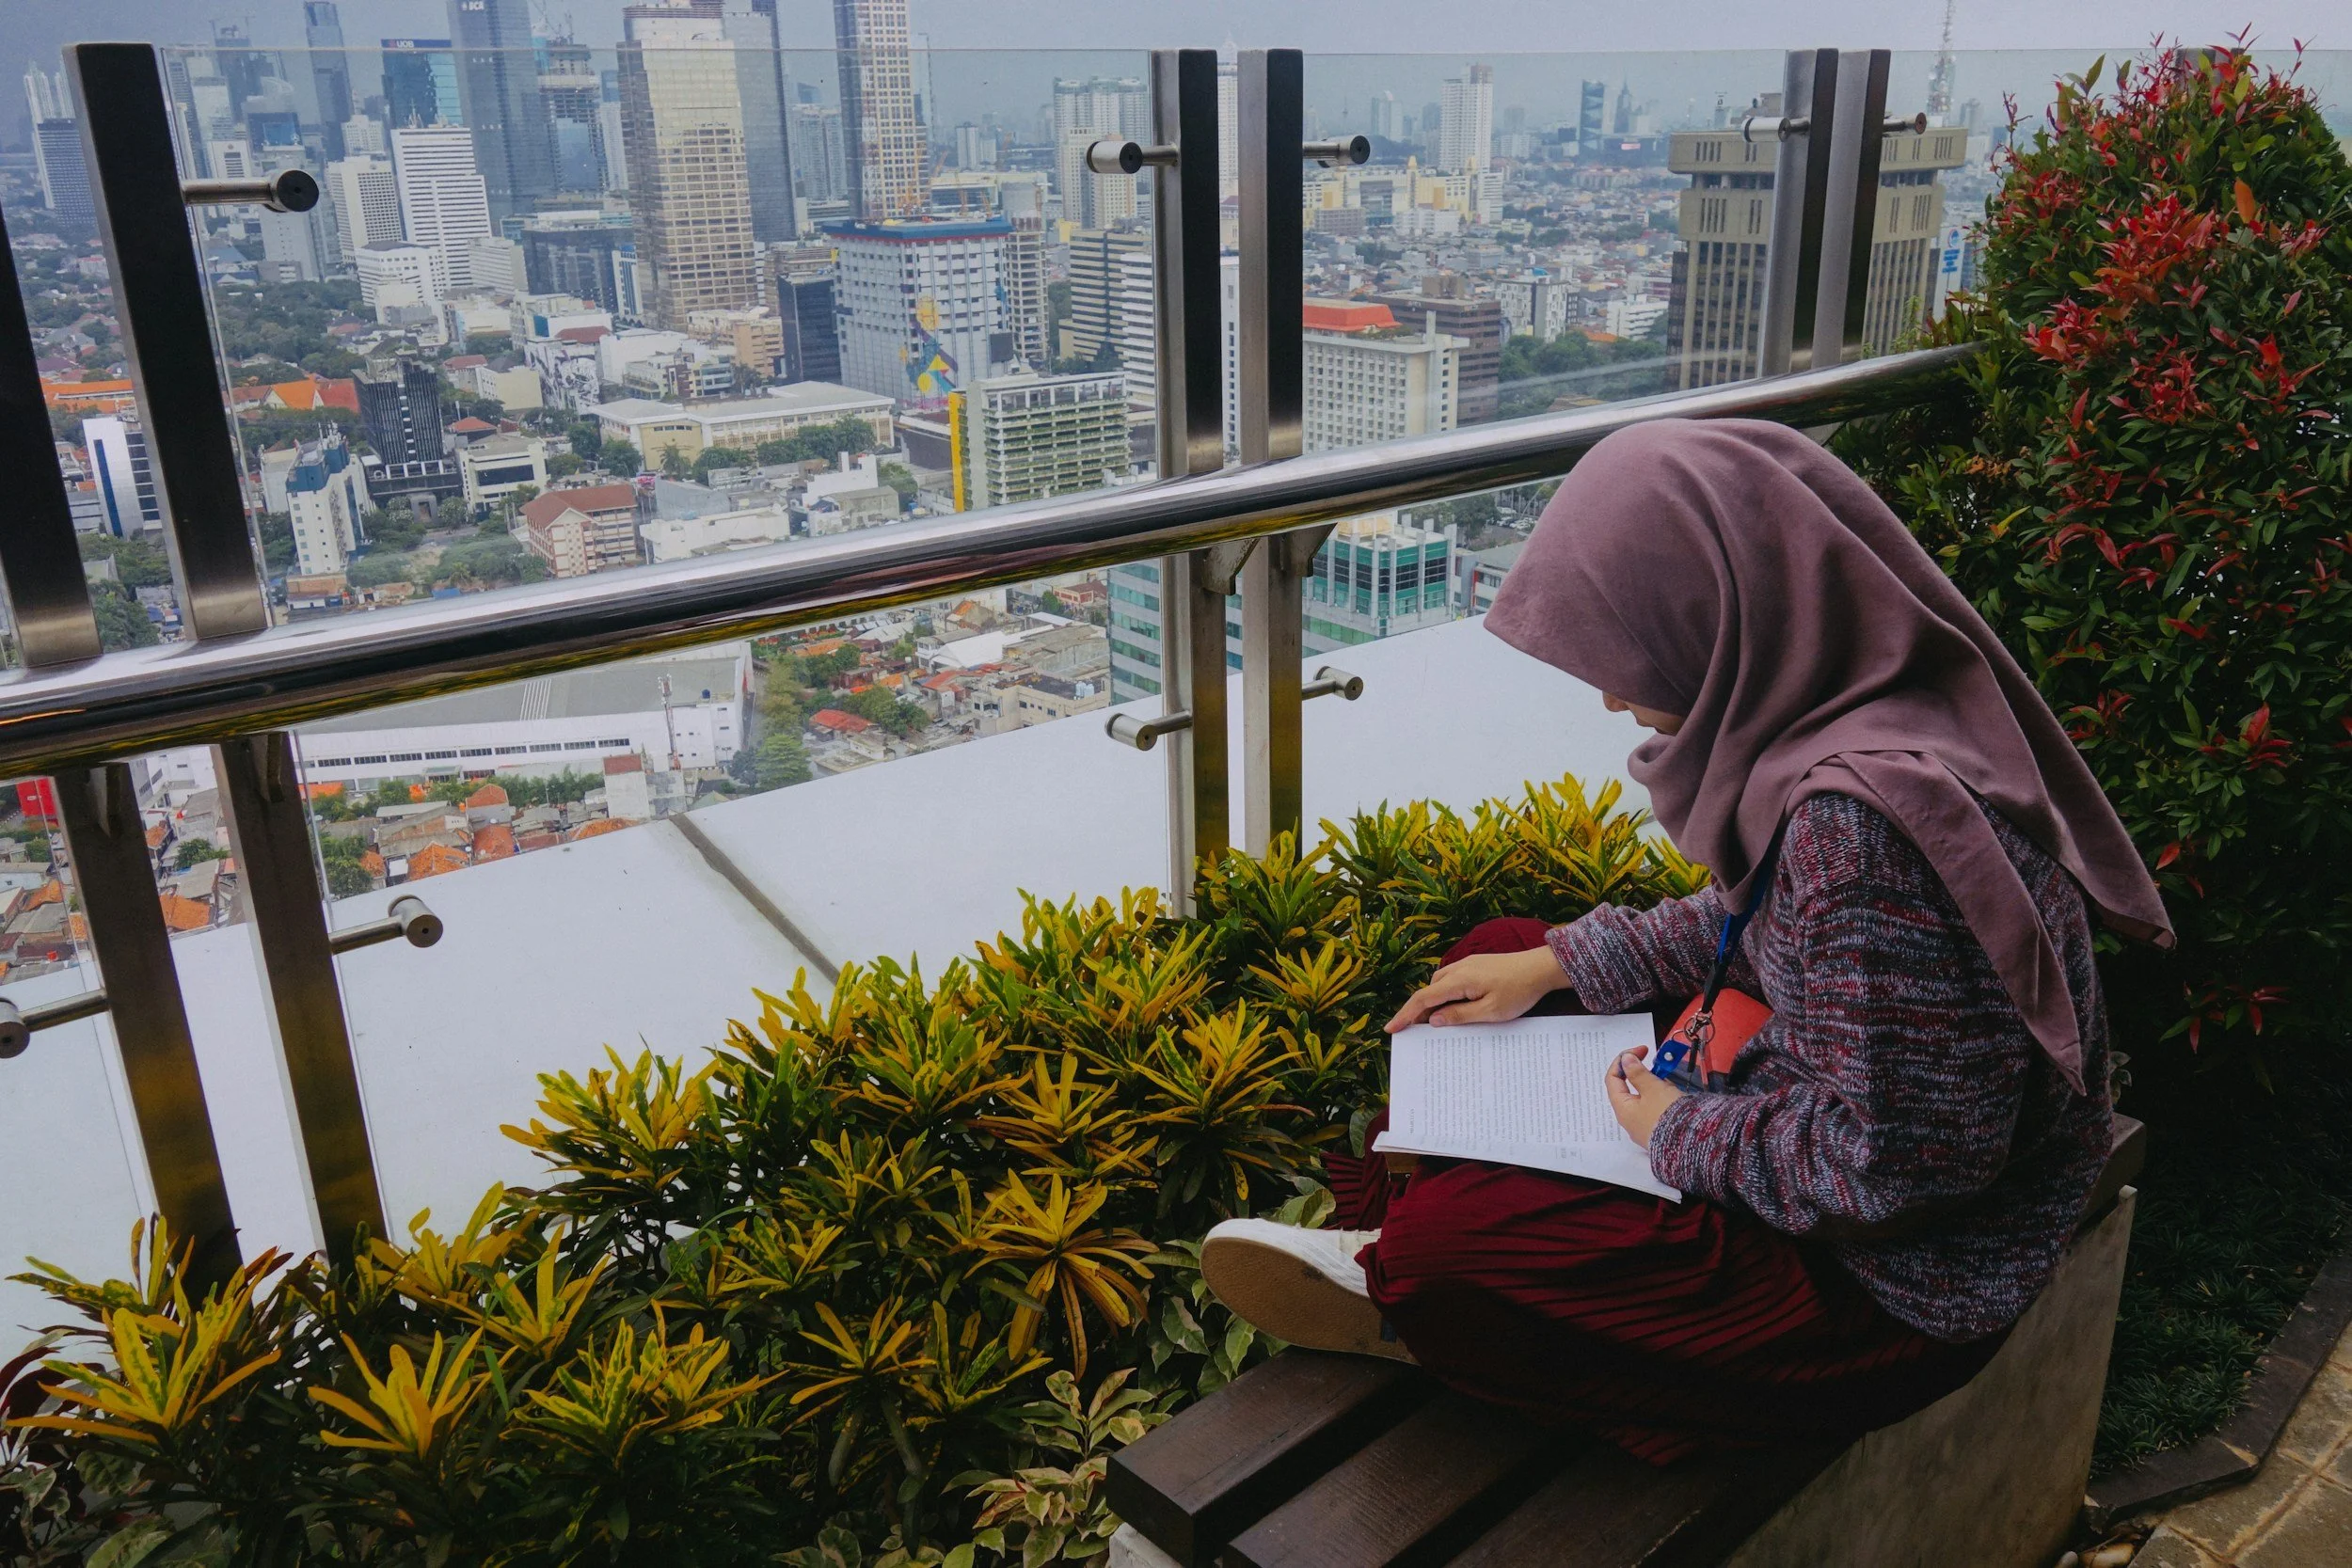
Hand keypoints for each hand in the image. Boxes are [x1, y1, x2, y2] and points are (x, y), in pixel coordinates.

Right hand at [1385, 947, 1567, 1031]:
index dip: (1405, 1015)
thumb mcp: (1490, 1011)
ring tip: (1432, 1024)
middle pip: (1428, 991)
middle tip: (1410, 1032)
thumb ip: (1460, 1016)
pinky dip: (1445, 995)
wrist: (1541, 967)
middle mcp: (1459, 968)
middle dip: (1416, 1011)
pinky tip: (1452, 1007)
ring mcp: (1467, 964)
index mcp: (1459, 980)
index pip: (1423, 999)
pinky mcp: (1476, 965)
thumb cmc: (1519, 991)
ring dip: (1432, 1002)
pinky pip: (1451, 981)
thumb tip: (1433, 1020)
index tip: (1391, 1029)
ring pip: (1439, 984)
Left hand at [1606, 1047, 1684, 1147]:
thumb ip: (1638, 1072)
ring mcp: (1643, 1127)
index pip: (1613, 1078)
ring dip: (1656, 1086)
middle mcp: (1629, 1120)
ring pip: (1645, 1098)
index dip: (1624, 1060)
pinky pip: (1656, 1109)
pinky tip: (1675, 1097)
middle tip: (1660, 1068)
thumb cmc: (1668, 1114)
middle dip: (1644, 1074)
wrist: (1692, 1144)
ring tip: (1671, 1085)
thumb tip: (1625, 1060)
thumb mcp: (1653, 1088)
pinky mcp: (1658, 1131)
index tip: (1642, 1050)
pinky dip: (1663, 1098)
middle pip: (1629, 1089)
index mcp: (1622, 1109)